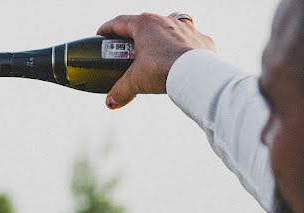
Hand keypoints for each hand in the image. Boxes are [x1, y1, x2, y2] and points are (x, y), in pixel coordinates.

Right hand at [97, 12, 215, 108]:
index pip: (119, 22)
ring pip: (170, 25)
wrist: (196, 74)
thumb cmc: (163, 69)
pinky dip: (182, 46)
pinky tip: (180, 58)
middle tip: (127, 48)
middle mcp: (166, 20)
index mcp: (145, 25)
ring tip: (156, 50)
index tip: (101, 36)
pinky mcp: (201, 38)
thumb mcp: (135, 81)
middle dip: (134, 34)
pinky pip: (189, 38)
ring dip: (160, 35)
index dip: (107, 30)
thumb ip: (120, 90)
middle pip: (144, 23)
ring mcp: (186, 28)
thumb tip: (110, 102)